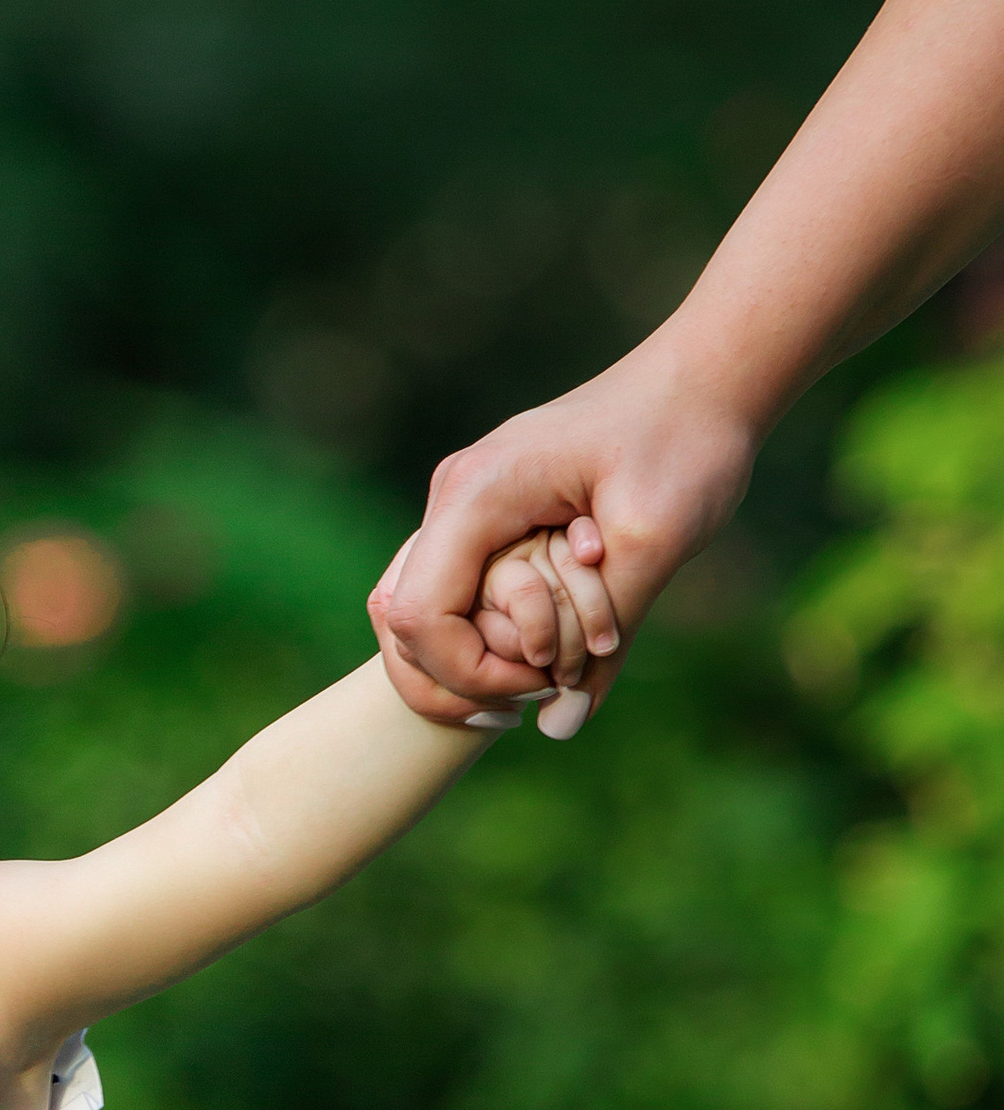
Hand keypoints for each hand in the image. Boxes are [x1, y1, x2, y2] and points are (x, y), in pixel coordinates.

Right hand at [370, 339, 757, 726]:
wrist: (705, 381)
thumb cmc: (686, 445)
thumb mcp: (657, 544)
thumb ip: (606, 637)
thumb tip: (562, 727)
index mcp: (477, 494)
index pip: (420, 615)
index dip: (468, 673)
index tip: (542, 685)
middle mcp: (454, 498)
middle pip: (405, 623)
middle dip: (467, 676)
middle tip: (542, 695)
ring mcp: (465, 507)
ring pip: (425, 613)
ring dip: (482, 658)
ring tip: (550, 676)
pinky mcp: (490, 518)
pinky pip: (460, 593)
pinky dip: (495, 633)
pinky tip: (548, 650)